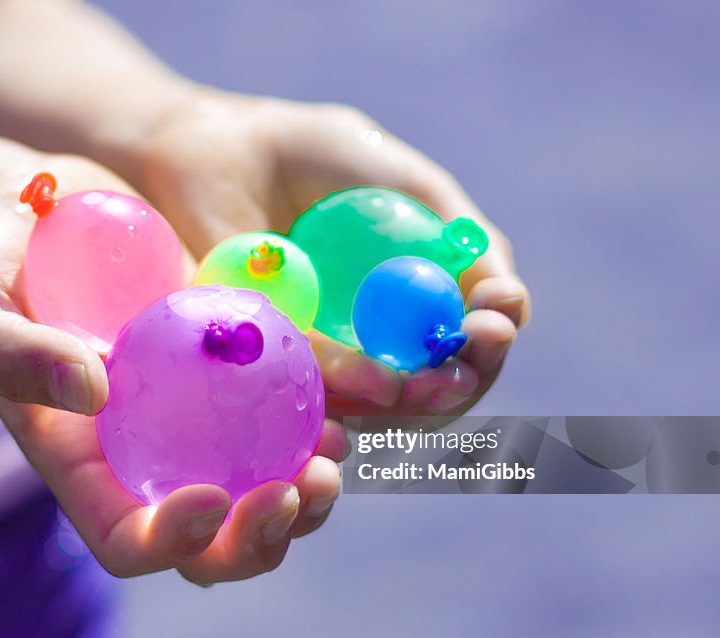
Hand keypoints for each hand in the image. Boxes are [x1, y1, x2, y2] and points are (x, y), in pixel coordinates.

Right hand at [0, 150, 347, 583]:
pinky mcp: (219, 365)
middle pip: (208, 536)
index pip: (127, 536)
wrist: (23, 208)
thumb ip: (8, 353)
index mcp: (77, 462)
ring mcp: (184, 412)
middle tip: (304, 488)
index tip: (209, 499)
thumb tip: (91, 393)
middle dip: (259, 537)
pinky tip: (340, 402)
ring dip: (302, 492)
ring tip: (333, 453)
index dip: (172, 542)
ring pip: (255, 485)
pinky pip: (274, 413)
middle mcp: (138, 451)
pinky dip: (310, 421)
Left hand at [137, 91, 530, 419]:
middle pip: (440, 386)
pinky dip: (353, 393)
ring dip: (420, 402)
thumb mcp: (401, 181)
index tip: (496, 319)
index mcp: (417, 295)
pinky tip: (383, 385)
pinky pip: (318, 392)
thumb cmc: (308, 154)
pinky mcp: (273, 365)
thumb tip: (502, 293)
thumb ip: (456, 230)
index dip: (494, 335)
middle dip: (466, 380)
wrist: (216, 149)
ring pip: (386, 406)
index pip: (474, 335)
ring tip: (433, 380)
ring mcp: (327, 358)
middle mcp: (379, 338)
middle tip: (471, 359)